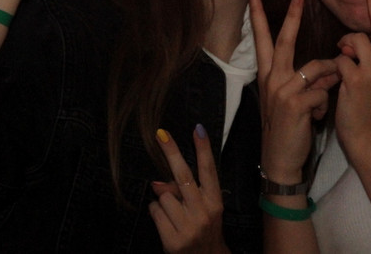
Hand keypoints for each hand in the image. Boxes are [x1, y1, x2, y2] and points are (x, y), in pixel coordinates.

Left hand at [150, 125, 227, 253]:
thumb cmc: (204, 227)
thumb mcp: (203, 208)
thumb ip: (185, 192)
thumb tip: (158, 184)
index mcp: (215, 201)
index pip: (209, 170)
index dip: (203, 149)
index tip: (198, 129)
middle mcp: (204, 212)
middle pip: (183, 177)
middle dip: (171, 153)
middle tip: (161, 134)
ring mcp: (188, 227)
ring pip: (164, 197)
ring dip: (163, 200)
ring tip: (172, 212)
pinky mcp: (173, 240)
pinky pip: (155, 212)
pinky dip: (156, 213)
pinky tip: (166, 221)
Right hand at [252, 0, 338, 181]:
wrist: (280, 159)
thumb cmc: (288, 127)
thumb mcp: (293, 99)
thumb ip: (308, 80)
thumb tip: (330, 67)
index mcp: (268, 75)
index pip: (263, 39)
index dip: (257, 16)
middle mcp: (271, 79)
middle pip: (283, 40)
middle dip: (292, 17)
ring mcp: (282, 91)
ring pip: (316, 68)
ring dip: (330, 80)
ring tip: (331, 93)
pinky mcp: (294, 104)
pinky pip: (323, 93)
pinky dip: (326, 104)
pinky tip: (317, 118)